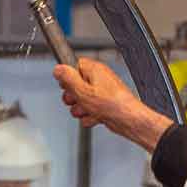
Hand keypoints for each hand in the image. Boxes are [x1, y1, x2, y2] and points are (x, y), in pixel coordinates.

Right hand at [53, 59, 171, 151]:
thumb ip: (67, 78)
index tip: (67, 86)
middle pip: (74, 86)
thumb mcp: (82, 90)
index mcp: (94, 69)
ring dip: (81, 109)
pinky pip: (89, 111)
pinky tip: (96, 117)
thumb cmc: (112, 103)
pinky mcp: (103, 106)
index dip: (67, 78)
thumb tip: (58, 69)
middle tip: (78, 100)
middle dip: (73, 98)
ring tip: (89, 110)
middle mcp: (98, 79)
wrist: (128, 120)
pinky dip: (90, 116)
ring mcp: (101, 93)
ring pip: (80, 101)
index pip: (73, 66)